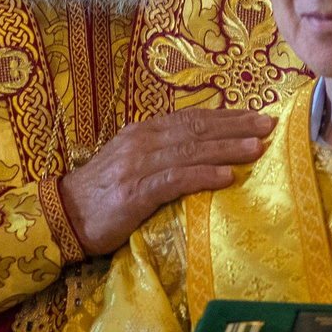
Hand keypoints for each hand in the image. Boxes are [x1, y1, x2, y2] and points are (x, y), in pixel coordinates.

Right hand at [58, 110, 273, 254]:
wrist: (63, 216)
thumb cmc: (101, 195)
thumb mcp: (131, 164)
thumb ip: (162, 154)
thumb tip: (203, 152)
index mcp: (144, 132)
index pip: (192, 119)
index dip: (226, 117)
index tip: (257, 116)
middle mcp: (143, 141)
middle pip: (197, 130)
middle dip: (236, 126)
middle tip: (269, 124)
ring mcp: (138, 165)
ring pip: (191, 151)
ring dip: (227, 148)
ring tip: (257, 147)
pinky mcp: (135, 192)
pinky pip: (175, 179)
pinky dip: (203, 176)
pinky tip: (226, 177)